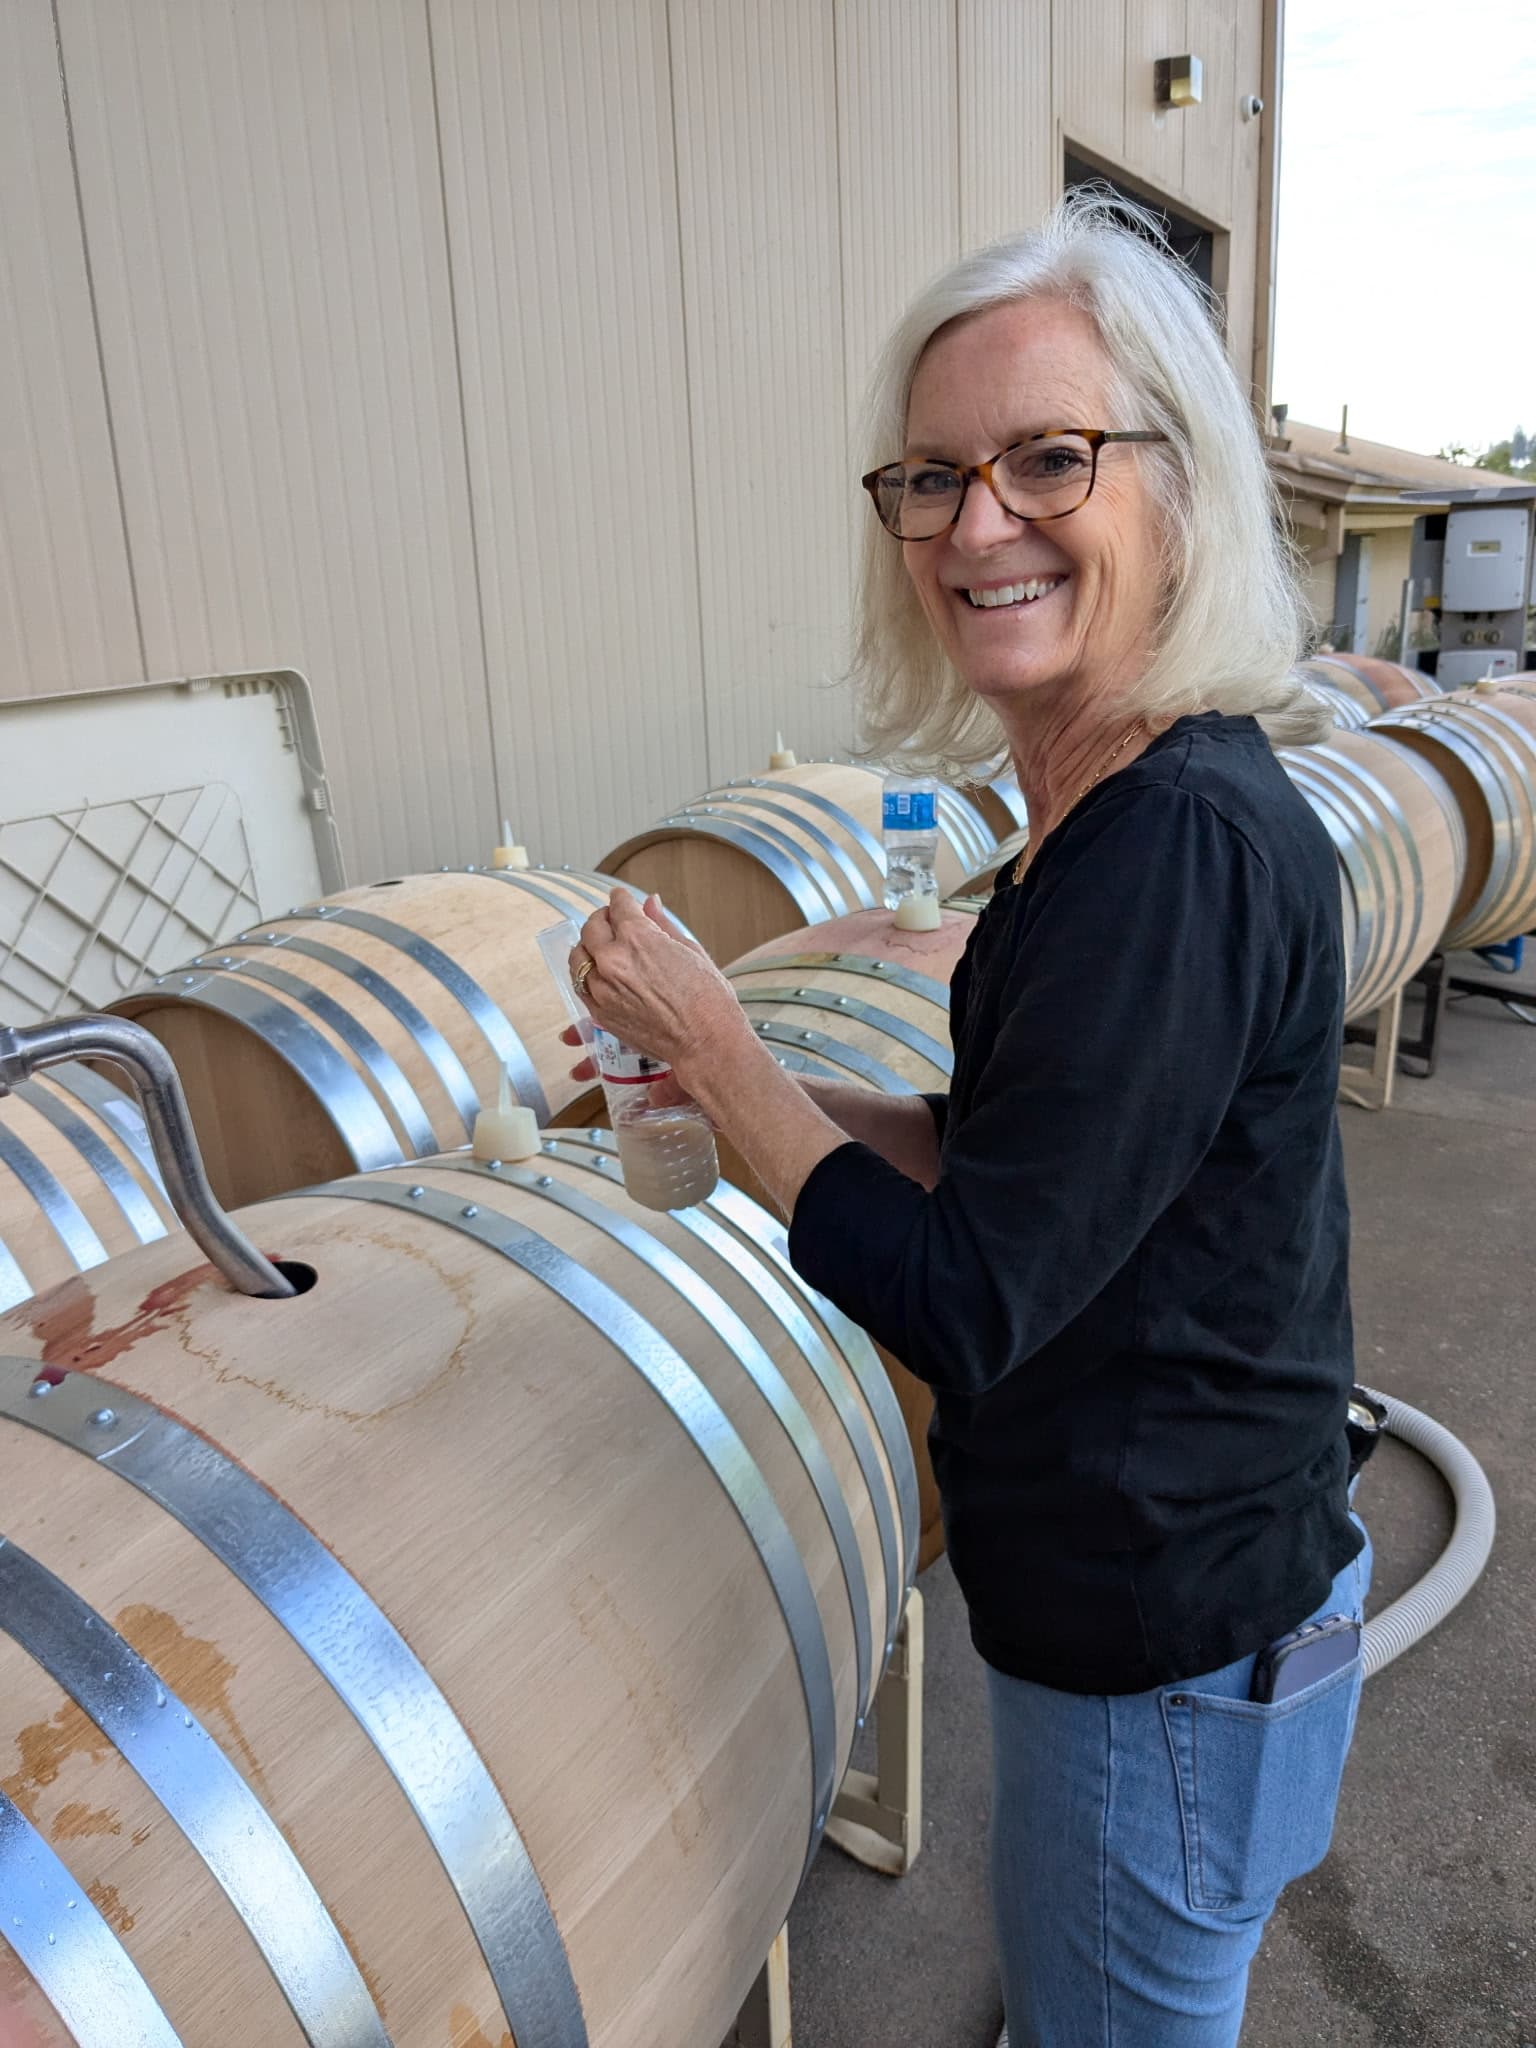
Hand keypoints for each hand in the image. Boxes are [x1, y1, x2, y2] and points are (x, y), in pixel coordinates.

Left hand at [562, 892, 747, 1085]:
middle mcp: (614, 960)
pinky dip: (587, 976)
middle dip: (602, 919)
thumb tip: (650, 903)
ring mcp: (603, 989)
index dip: (621, 899)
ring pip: (578, 957)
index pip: (619, 906)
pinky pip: (581, 987)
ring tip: (601, 948)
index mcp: (638, 938)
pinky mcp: (601, 1013)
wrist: (706, 1041)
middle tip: (612, 921)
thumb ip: (662, 924)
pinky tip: (601, 975)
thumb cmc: (708, 999)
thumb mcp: (690, 950)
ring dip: (589, 948)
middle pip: (591, 928)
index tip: (621, 899)